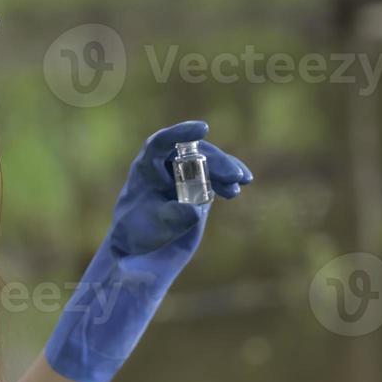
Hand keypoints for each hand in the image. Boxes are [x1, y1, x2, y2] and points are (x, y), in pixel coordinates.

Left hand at [105, 120, 253, 258]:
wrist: (144, 251)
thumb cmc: (138, 235)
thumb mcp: (154, 227)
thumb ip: (172, 218)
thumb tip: (196, 210)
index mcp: (146, 168)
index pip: (161, 143)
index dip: (181, 133)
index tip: (203, 129)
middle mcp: (164, 166)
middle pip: (193, 153)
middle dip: (215, 161)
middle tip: (234, 176)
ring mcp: (182, 175)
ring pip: (207, 162)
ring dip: (225, 169)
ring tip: (242, 181)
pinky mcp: (197, 186)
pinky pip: (215, 175)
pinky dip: (228, 179)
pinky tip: (242, 184)